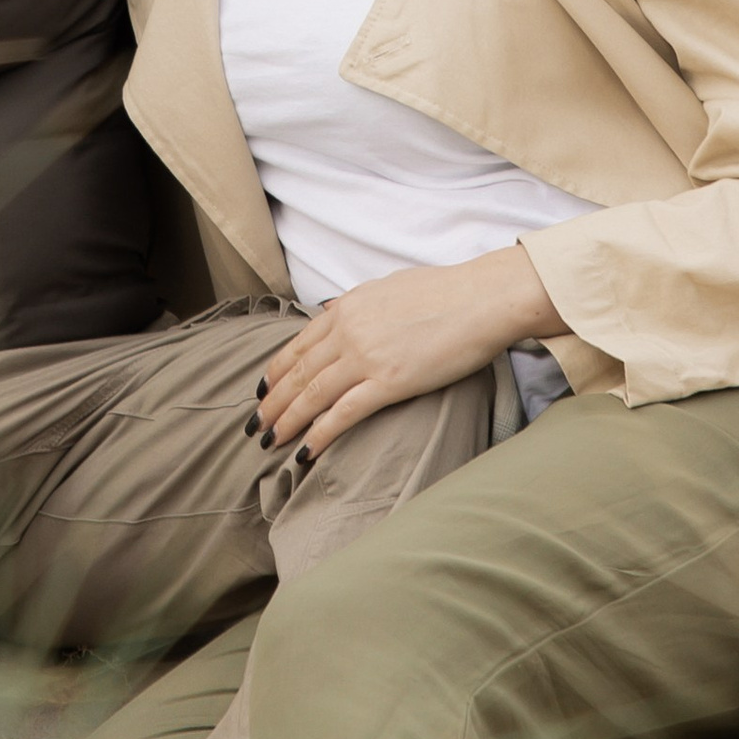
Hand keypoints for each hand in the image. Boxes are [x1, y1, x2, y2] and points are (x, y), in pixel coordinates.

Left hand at [255, 247, 567, 460]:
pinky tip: (304, 450)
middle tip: (254, 425)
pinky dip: (319, 434)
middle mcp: (349, 331)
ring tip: (269, 441)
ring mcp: (367, 357)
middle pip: (298, 373)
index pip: (298, 345)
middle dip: (272, 402)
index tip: (262, 390)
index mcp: (347, 308)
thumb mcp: (389, 288)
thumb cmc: (446, 292)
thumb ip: (359, 305)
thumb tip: (337, 311)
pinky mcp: (390, 382)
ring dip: (287, 421)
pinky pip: (344, 413)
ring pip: (312, 395)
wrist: (483, 297)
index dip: (276, 371)